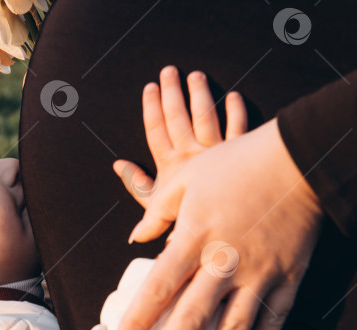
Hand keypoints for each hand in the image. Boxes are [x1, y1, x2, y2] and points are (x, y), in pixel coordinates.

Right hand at [113, 67, 247, 227]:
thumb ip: (136, 185)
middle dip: (172, 93)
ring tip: (196, 75)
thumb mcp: (155, 206)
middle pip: (178, 118)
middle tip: (169, 71)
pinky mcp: (237, 155)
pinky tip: (234, 96)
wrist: (216, 231)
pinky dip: (237, 112)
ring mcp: (215, 153)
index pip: (157, 131)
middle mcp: (191, 154)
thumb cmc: (185, 222)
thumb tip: (118, 165)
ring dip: (200, 94)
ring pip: (206, 116)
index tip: (149, 88)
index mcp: (170, 166)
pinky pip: (238, 129)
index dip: (151, 108)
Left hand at [113, 79, 323, 329]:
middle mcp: (225, 262)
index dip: (136, 322)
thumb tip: (135, 236)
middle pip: (191, 320)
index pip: (157, 289)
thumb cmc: (237, 163)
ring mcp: (261, 273)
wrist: (302, 156)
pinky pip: (274, 320)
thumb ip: (158, 210)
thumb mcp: (188, 177)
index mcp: (195, 237)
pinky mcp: (289, 277)